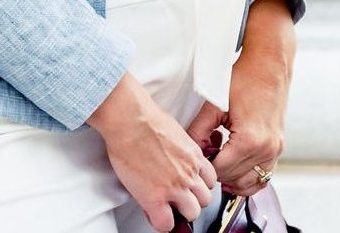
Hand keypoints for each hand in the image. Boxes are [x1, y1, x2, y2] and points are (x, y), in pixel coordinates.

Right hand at [88, 71, 217, 232]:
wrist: (129, 119)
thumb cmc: (145, 117)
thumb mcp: (173, 131)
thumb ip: (179, 147)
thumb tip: (172, 152)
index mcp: (193, 156)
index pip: (210, 180)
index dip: (198, 185)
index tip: (189, 187)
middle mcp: (189, 173)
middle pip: (205, 199)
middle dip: (192, 199)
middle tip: (177, 196)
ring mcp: (174, 187)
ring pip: (191, 213)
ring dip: (179, 211)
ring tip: (166, 205)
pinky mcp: (155, 198)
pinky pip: (166, 224)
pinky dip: (160, 222)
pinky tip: (153, 212)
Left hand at [186, 0, 295, 197]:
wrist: (269, 66)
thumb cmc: (244, 79)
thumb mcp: (214, 104)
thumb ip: (199, 130)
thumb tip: (191, 148)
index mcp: (250, 141)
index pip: (221, 170)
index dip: (205, 165)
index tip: (196, 155)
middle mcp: (266, 150)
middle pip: (234, 178)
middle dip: (216, 169)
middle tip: (205, 151)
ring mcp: (275, 151)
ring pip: (250, 183)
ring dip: (232, 176)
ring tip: (218, 155)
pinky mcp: (278, 148)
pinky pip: (263, 176)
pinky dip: (248, 175)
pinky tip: (234, 161)